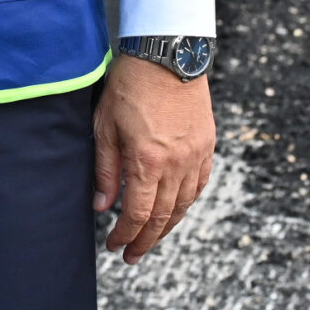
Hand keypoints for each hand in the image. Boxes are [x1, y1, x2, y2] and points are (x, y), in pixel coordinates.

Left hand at [92, 59, 214, 262]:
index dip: (125, 236)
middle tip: (131, 256)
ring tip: (151, 239)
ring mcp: (196, 155)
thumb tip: (102, 207)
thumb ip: (105, 170)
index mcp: (148, 161)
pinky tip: (175, 210)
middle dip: (145, 241)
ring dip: (167, 227)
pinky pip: (199, 184)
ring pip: (184, 205)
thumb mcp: (105, 126)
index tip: (114, 246)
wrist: (167, 53)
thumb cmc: (130, 85)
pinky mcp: (207, 144)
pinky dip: (186, 202)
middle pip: (163, 217)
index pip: (138, 214)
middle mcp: (176, 164)